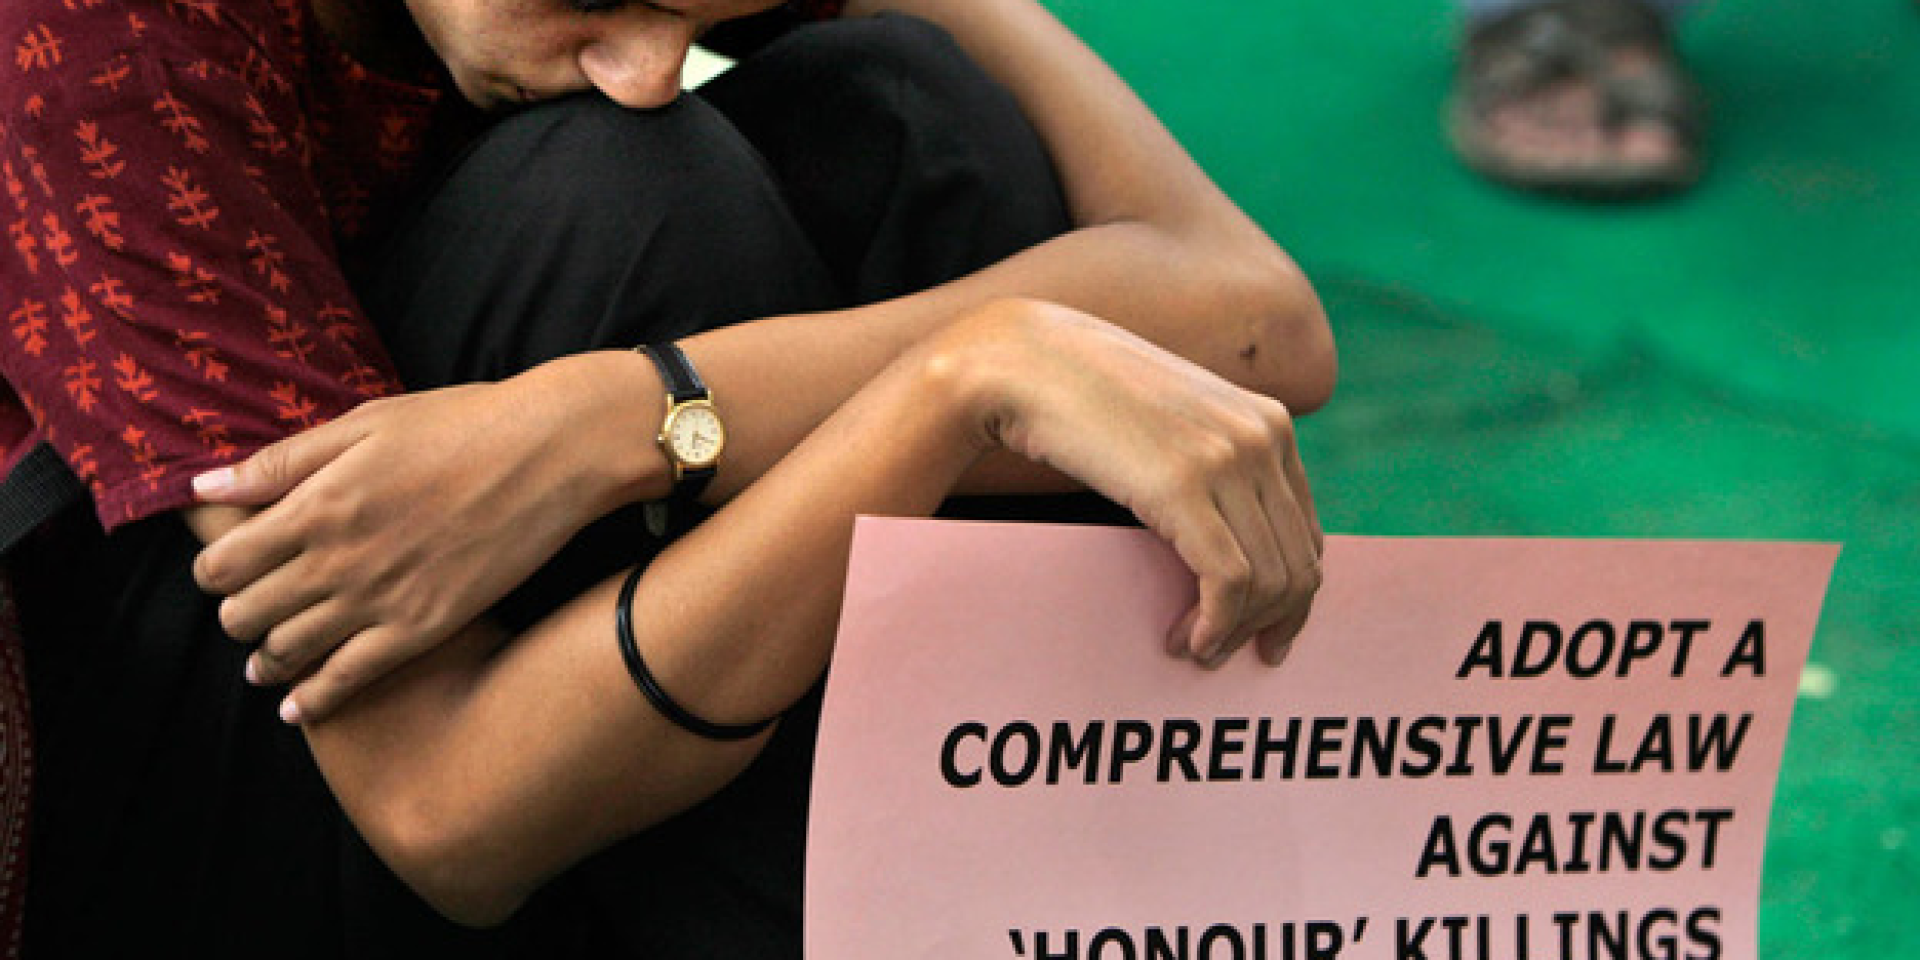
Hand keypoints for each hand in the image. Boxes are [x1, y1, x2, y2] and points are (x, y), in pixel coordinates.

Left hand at [192, 354, 657, 721]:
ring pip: (288, 651)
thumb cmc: (461, 424)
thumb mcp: (365, 424)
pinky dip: (313, 698)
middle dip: (237, 615)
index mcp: (316, 503)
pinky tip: (297, 706)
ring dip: (266, 658)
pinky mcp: (424, 628)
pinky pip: (349, 679)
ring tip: (266, 660)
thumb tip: (203, 487)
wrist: (552, 452)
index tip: (226, 568)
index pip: (222, 562)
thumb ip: (283, 462)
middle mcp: (336, 560)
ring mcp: (380, 599)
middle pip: (245, 613)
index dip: (214, 571)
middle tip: (250, 610)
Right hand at [955, 300, 1323, 666]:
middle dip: (1270, 624)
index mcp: (1269, 422)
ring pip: (1272, 580)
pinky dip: (1216, 625)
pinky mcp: (1187, 486)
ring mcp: (1229, 458)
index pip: (1308, 533)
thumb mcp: (1172, 424)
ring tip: (1196, 649)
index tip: (1261, 632)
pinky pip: (1230, 581)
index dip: (1290, 596)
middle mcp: (1263, 436)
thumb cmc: (1085, 397)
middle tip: (1224, 654)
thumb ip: (1212, 463)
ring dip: (1236, 631)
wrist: (1026, 361)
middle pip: (1299, 563)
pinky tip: (1188, 639)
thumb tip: (1226, 536)